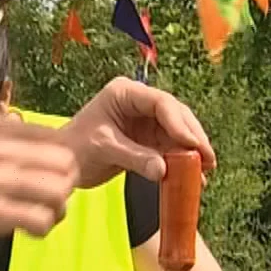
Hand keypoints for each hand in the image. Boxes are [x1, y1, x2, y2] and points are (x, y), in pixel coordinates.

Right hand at [0, 115, 77, 270]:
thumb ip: (3, 147)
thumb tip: (50, 155)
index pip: (57, 140)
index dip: (59, 166)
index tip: (44, 185)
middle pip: (66, 164)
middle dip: (63, 189)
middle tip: (45, 207)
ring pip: (60, 191)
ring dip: (56, 211)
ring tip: (37, 222)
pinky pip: (42, 219)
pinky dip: (42, 230)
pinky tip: (27, 235)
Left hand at [63, 77, 216, 187]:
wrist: (62, 166)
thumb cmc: (75, 149)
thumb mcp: (105, 150)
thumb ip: (135, 158)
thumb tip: (164, 170)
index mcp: (124, 93)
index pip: (160, 103)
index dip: (180, 123)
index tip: (192, 144)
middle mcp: (138, 103)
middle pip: (175, 116)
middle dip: (192, 137)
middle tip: (208, 159)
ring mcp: (144, 121)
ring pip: (177, 133)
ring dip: (191, 152)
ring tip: (206, 171)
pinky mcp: (147, 140)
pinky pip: (170, 149)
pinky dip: (181, 162)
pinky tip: (194, 177)